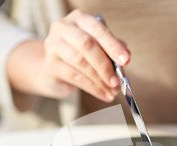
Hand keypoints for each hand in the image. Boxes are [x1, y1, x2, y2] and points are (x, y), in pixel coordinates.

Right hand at [7, 10, 130, 107]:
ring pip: (80, 62)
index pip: (98, 29)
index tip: (126, 60)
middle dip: (105, 65)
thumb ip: (112, 49)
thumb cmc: (81, 54)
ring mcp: (53, 45)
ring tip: (112, 91)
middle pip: (87, 45)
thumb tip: (125, 58)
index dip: (113, 45)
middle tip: (117, 81)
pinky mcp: (50, 65)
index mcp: (79, 19)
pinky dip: (92, 88)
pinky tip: (103, 95)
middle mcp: (63, 28)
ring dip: (100, 80)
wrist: (55, 68)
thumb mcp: (98, 48)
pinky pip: (74, 77)